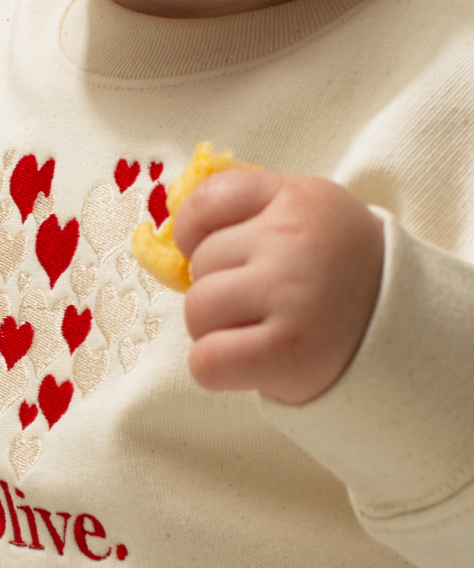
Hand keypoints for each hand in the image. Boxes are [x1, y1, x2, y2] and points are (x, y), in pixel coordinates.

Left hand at [172, 168, 383, 403]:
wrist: (402, 334)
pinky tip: (246, 362)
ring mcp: (291, 295)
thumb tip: (165, 236)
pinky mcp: (287, 351)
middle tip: (260, 304)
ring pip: (197, 311)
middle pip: (200, 265)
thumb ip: (248, 214)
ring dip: (214, 330)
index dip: (194, 232)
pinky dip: (213, 369)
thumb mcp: (307, 218)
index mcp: (299, 198)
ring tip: (257, 331)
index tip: (211, 253)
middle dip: (216, 289)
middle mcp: (295, 240)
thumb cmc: (335, 274)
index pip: (207, 200)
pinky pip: (206, 361)